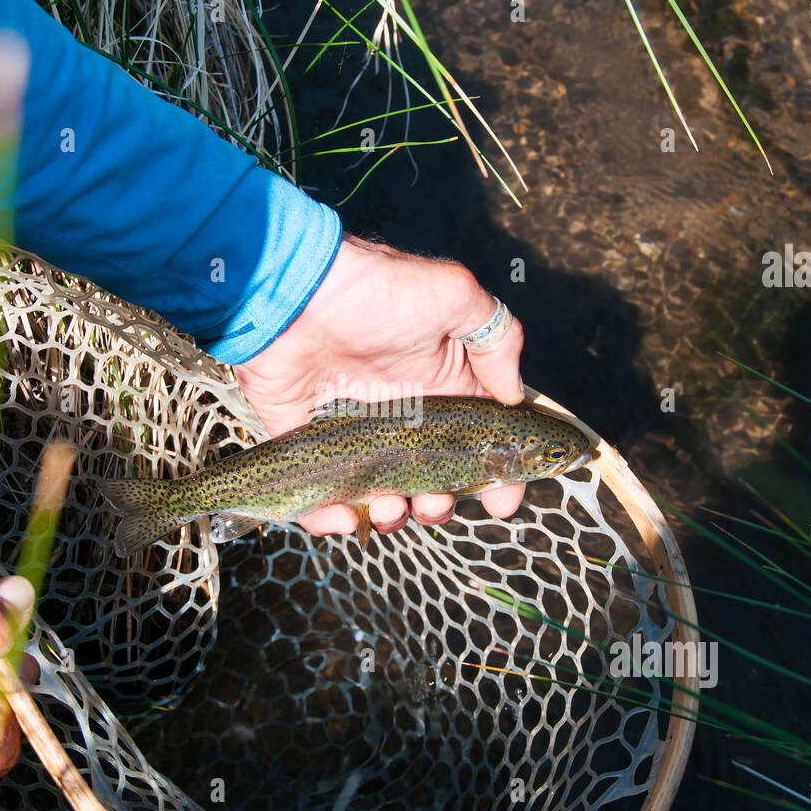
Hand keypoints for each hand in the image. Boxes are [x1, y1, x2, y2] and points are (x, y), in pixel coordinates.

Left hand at [236, 235, 525, 536]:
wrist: (296, 293)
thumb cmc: (377, 291)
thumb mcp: (455, 298)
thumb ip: (498, 341)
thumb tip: (514, 396)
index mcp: (443, 389)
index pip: (480, 445)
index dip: (497, 479)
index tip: (502, 502)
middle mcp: (404, 419)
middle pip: (434, 482)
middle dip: (441, 504)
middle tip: (434, 500)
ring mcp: (356, 435)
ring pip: (384, 497)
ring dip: (394, 515)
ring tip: (389, 506)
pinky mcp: (309, 444)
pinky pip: (321, 497)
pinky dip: (335, 519)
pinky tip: (346, 517)